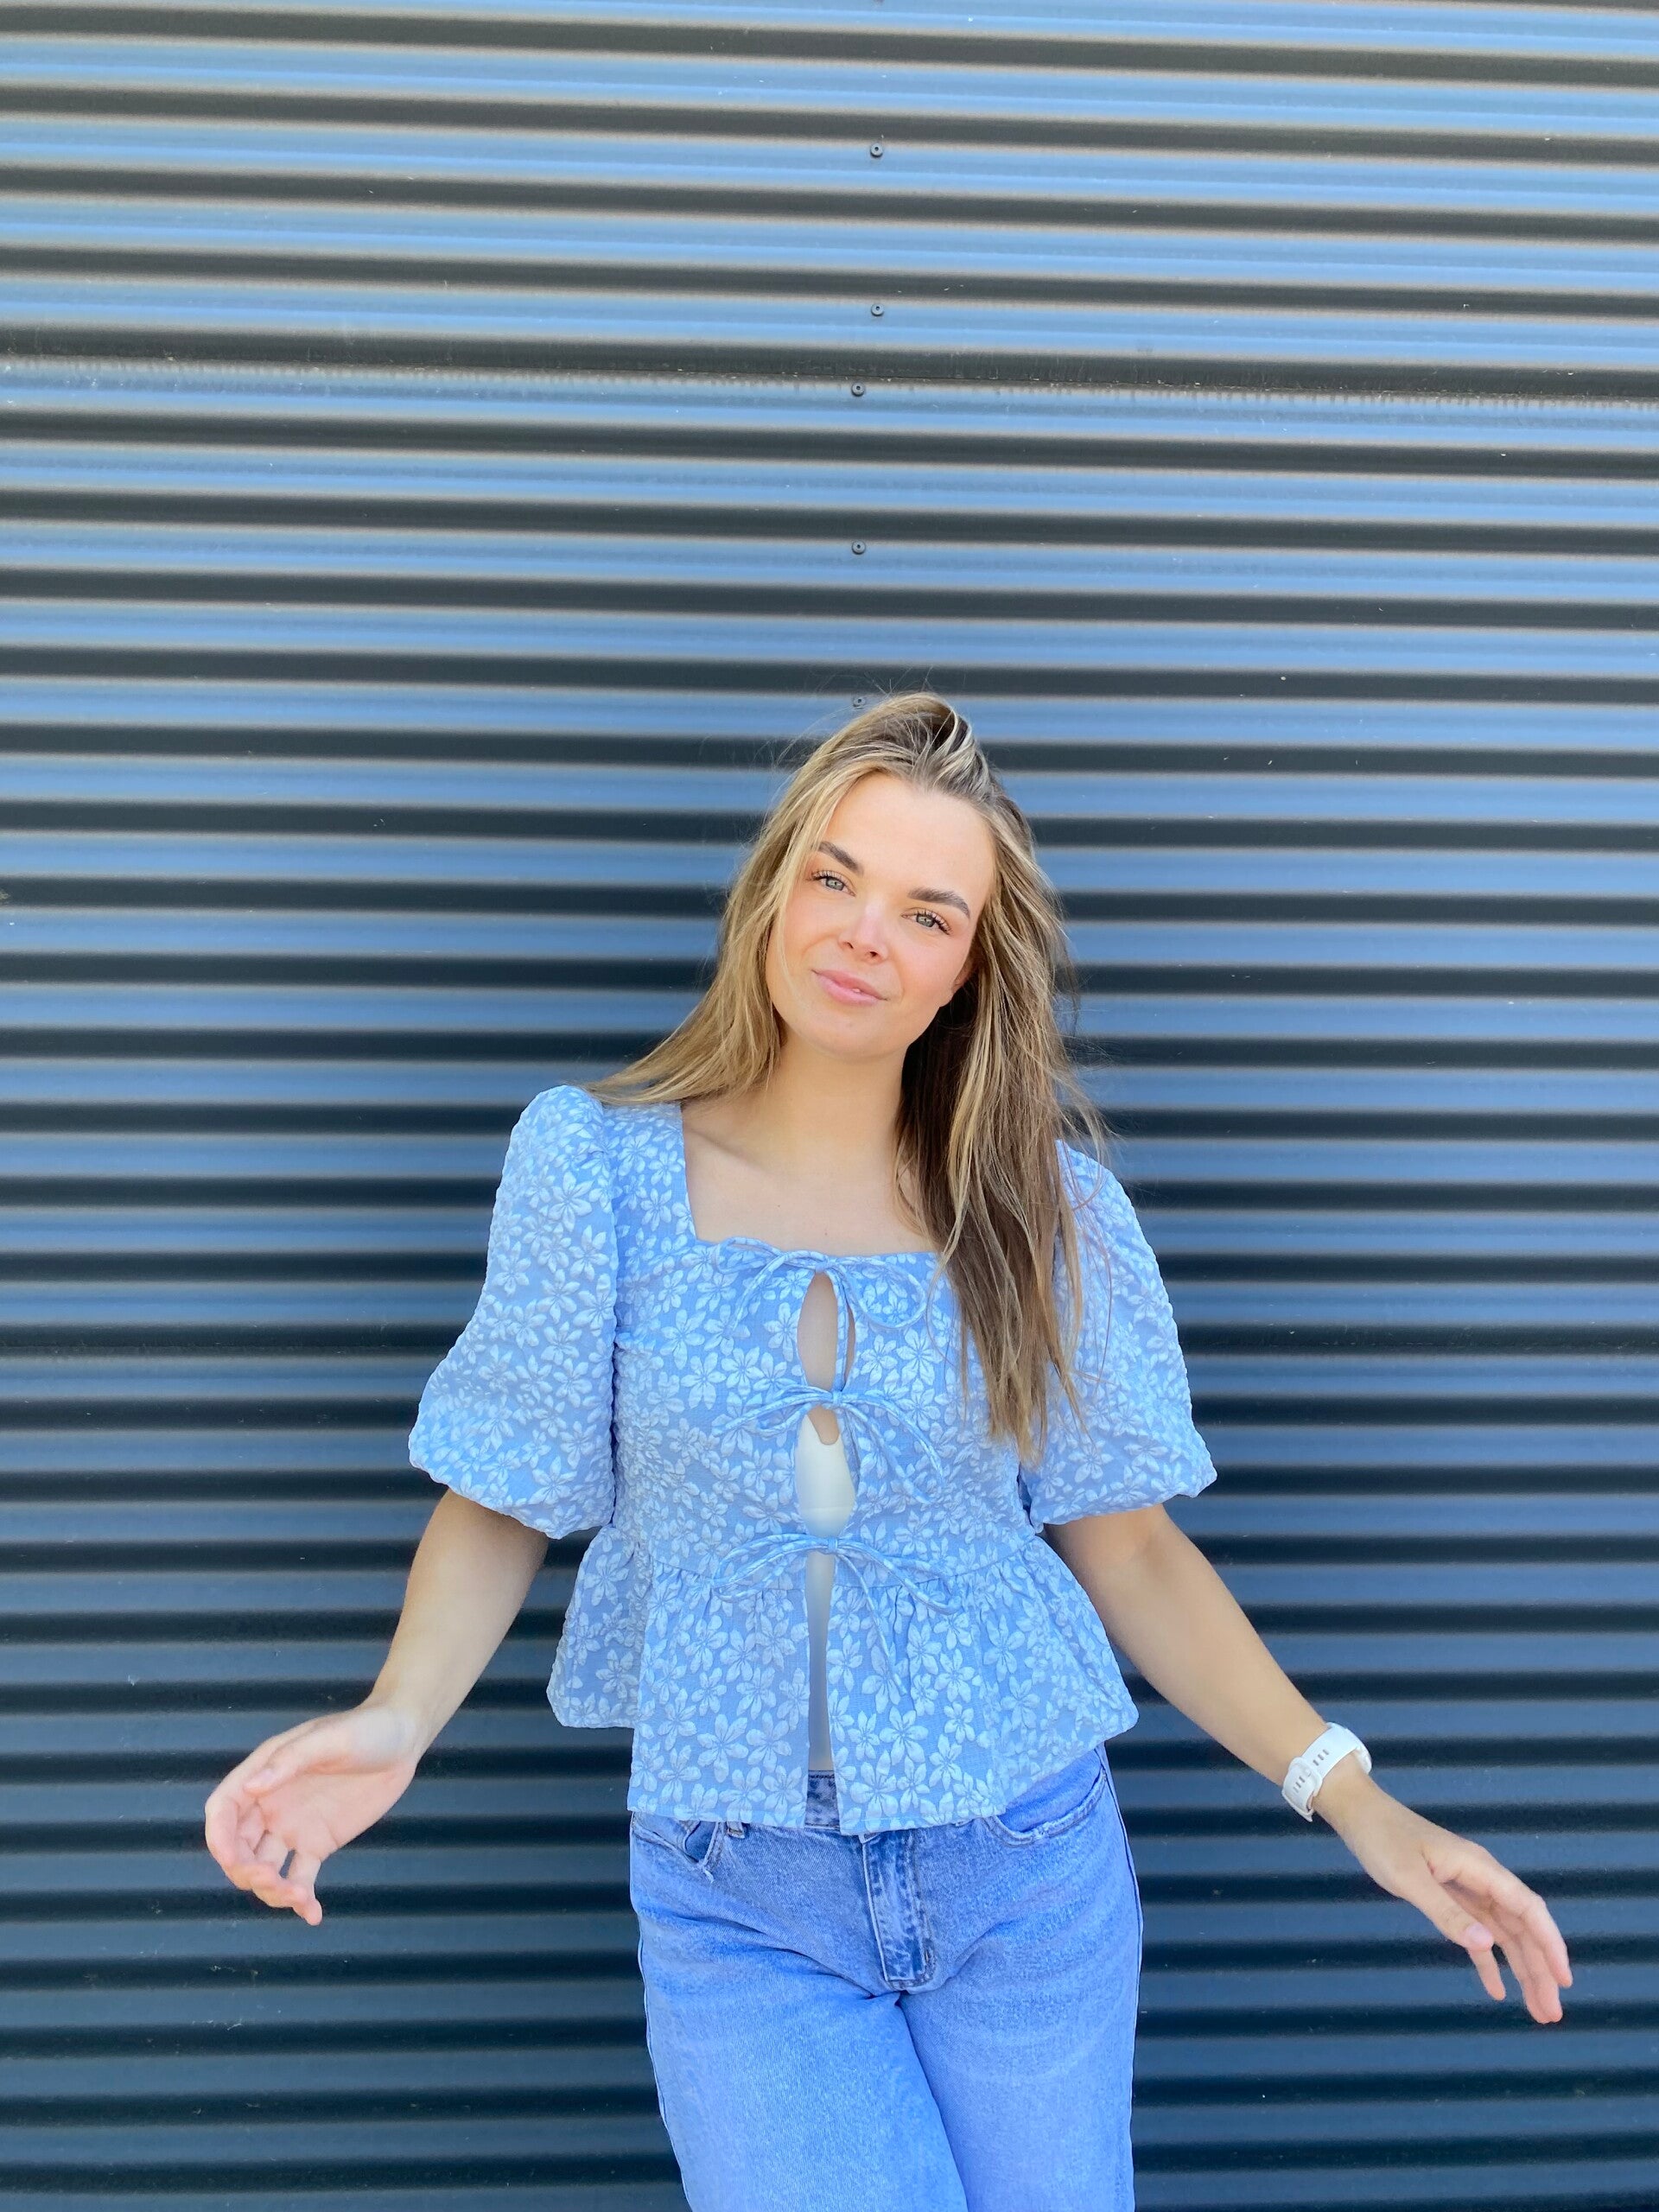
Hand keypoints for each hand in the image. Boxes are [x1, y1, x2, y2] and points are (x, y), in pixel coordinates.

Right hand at [203, 1700, 425, 1925]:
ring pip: (264, 1869)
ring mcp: (292, 1827)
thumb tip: (251, 1787)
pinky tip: (313, 1914)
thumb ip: (290, 1761)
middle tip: (273, 1880)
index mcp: (264, 1772)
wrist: (402, 1739)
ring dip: (271, 1890)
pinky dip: (301, 1900)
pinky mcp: (317, 1844)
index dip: (219, 1837)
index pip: (223, 1810)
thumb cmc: (366, 1729)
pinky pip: (299, 1878)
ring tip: (301, 1897)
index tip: (231, 1860)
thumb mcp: (331, 1738)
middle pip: (238, 1848)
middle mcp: (270, 1804)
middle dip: (245, 1871)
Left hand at [1312, 1761, 1572, 2023]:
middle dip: (1540, 1969)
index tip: (1563, 1980)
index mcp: (1480, 1868)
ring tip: (1536, 2009)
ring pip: (1505, 1934)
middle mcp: (1482, 1878)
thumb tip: (1488, 1946)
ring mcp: (1468, 1888)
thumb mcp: (1410, 1879)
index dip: (1550, 1945)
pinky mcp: (1451, 1896)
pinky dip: (1489, 1961)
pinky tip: (1496, 1989)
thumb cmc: (1383, 1840)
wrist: (1361, 1815)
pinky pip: (1478, 1933)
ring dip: (1522, 1970)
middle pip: (1522, 1928)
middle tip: (1551, 2013)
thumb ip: (1447, 1913)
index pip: (1528, 1909)